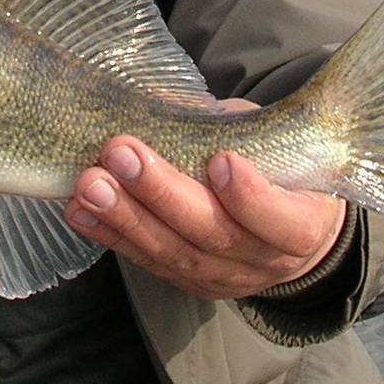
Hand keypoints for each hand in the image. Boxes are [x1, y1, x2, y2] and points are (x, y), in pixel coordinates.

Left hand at [63, 105, 346, 298]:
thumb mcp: (282, 148)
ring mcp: (220, 277)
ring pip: (170, 252)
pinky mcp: (185, 281)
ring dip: (124, 215)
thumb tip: (179, 103)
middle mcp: (262, 261)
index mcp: (303, 227)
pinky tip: (79, 210)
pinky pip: (144, 260)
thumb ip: (242, 131)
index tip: (221, 160)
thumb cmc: (284, 173)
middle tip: (122, 154)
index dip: (250, 197)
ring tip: (90, 182)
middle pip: (211, 234)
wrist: (289, 230)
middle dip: (162, 193)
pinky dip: (109, 233)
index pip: (281, 222)